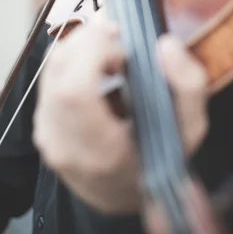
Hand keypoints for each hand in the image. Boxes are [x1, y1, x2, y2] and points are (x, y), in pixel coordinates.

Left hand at [33, 11, 207, 213]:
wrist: (125, 193)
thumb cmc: (160, 159)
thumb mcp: (190, 129)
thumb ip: (188, 85)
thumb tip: (166, 45)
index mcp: (101, 152)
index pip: (75, 91)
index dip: (94, 54)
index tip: (124, 49)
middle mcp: (64, 145)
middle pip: (59, 70)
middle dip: (90, 41)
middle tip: (120, 40)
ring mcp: (47, 135)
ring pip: (51, 67)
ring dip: (82, 46)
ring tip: (112, 54)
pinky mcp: (41, 124)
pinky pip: (49, 75)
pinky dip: (74, 58)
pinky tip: (98, 66)